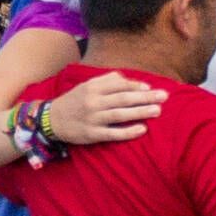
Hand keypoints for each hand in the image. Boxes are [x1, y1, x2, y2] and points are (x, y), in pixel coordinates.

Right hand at [42, 72, 166, 146]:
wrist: (52, 120)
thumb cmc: (74, 101)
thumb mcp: (87, 85)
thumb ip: (107, 81)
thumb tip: (130, 80)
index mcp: (92, 87)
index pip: (119, 85)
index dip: (136, 86)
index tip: (151, 88)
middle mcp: (93, 101)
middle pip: (123, 99)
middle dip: (145, 97)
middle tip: (163, 97)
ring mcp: (93, 118)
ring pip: (120, 114)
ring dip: (140, 112)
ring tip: (157, 111)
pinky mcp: (92, 134)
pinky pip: (113, 133)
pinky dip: (128, 131)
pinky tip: (142, 130)